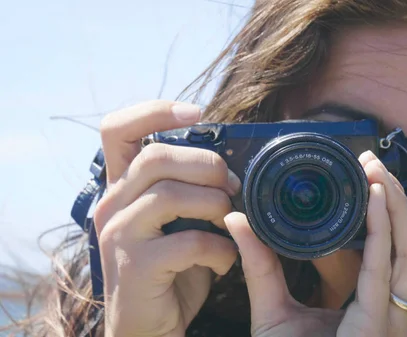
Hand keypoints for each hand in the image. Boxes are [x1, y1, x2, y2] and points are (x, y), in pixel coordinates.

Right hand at [93, 100, 240, 336]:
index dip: (155, 111)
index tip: (197, 112)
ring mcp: (119, 235)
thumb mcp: (180, 221)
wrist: (150, 325)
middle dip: (207, 165)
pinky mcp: (135, 267)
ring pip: (170, 195)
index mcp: (123, 187)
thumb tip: (233, 167)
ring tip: (229, 223)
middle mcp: (113, 205)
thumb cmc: (174, 268)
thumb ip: (192, 191)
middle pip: (155, 157)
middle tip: (232, 187)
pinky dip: (219, 248)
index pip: (117, 129)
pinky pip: (188, 241)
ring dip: (215, 205)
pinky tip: (224, 260)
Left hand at [224, 151, 406, 336]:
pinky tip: (375, 200)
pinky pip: (389, 273)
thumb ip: (260, 265)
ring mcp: (390, 320)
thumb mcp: (272, 308)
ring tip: (378, 172)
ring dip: (398, 208)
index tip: (368, 175)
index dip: (387, 211)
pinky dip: (386, 232)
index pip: (392, 250)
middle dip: (397, 199)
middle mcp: (390, 311)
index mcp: (371, 306)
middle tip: (373, 162)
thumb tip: (238, 220)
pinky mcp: (378, 327)